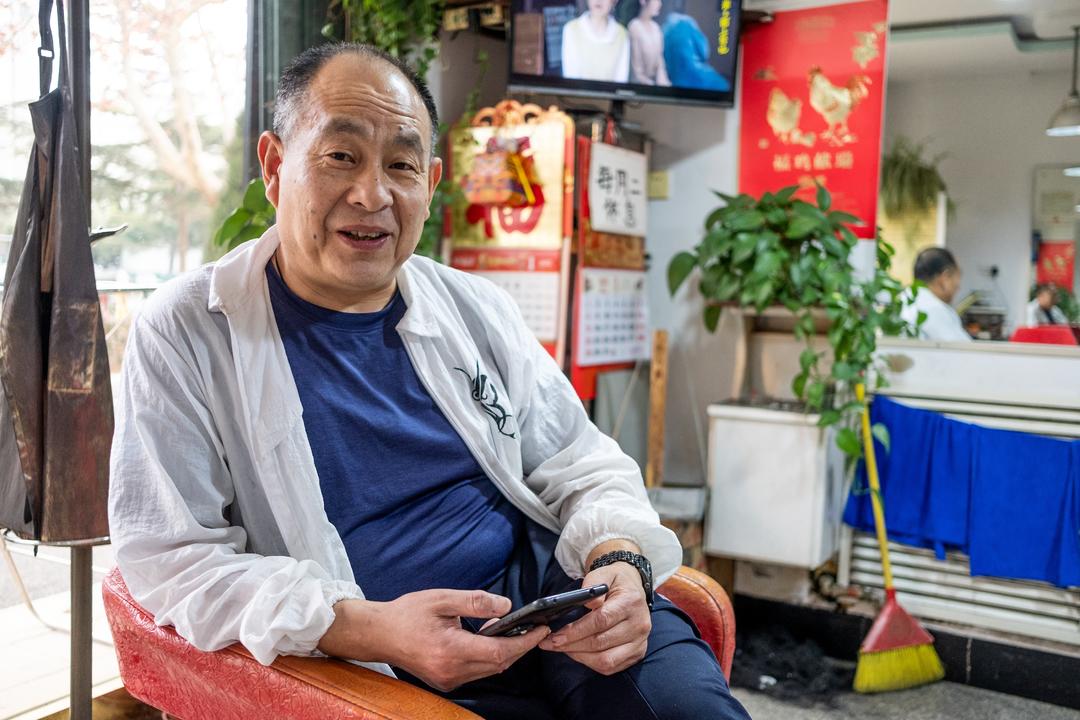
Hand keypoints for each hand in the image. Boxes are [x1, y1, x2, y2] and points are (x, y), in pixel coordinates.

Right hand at [319, 589, 548, 691]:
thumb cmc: (407, 613)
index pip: (499, 651)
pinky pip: (478, 672)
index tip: (540, 629)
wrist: (378, 634)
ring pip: (490, 670)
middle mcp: (452, 671)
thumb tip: (506, 606)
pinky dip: (490, 658)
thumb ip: (475, 602)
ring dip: (506, 653)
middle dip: (521, 647)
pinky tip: (490, 640)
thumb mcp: (442, 599)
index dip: (524, 641)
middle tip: (535, 629)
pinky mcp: (445, 682)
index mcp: (451, 650)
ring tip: (516, 632)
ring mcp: (448, 680)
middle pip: (499, 664)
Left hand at [538, 561, 650, 674]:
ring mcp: (640, 642)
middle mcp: (639, 625)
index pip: (601, 620)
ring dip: (579, 656)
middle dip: (571, 645)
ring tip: (563, 647)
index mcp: (631, 602)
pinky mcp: (637, 654)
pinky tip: (578, 653)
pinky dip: (591, 663)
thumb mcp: (604, 573)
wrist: (633, 589)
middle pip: (600, 643)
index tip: (556, 636)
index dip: (576, 631)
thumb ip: (593, 582)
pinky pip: (611, 667)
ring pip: (606, 660)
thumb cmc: (615, 582)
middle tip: (551, 643)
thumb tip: (588, 602)